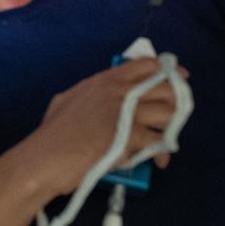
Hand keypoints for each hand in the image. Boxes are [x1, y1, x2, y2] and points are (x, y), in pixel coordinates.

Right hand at [23, 58, 188, 200]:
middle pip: (165, 88)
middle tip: (174, 116)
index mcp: (104, 80)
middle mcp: (120, 91)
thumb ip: (91, 94)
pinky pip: (159, 141)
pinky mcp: (132, 136)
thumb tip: (103, 97)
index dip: (167, 71)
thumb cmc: (52, 134)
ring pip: (168, 113)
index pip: (146, 65)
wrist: (46, 158)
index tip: (178, 78)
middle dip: (176, 101)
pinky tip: (157, 160)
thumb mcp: (67, 100)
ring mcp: (127, 113)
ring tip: (165, 139)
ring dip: (171, 127)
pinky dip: (161, 152)